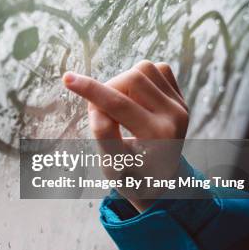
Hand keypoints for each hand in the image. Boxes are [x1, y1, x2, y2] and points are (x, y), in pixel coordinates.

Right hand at [62, 61, 188, 211]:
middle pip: (133, 78)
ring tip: (118, 106)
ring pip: (145, 68)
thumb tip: (96, 108)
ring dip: (123, 82)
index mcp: (157, 136)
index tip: (67, 79)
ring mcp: (181, 105)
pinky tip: (134, 98)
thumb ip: (104, 137)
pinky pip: (157, 69)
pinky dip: (139, 78)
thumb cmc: (132, 175)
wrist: (160, 180)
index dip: (90, 90)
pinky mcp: (180, 97)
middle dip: (107, 88)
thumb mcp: (112, 166)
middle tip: (100, 110)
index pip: (119, 104)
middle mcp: (175, 117)